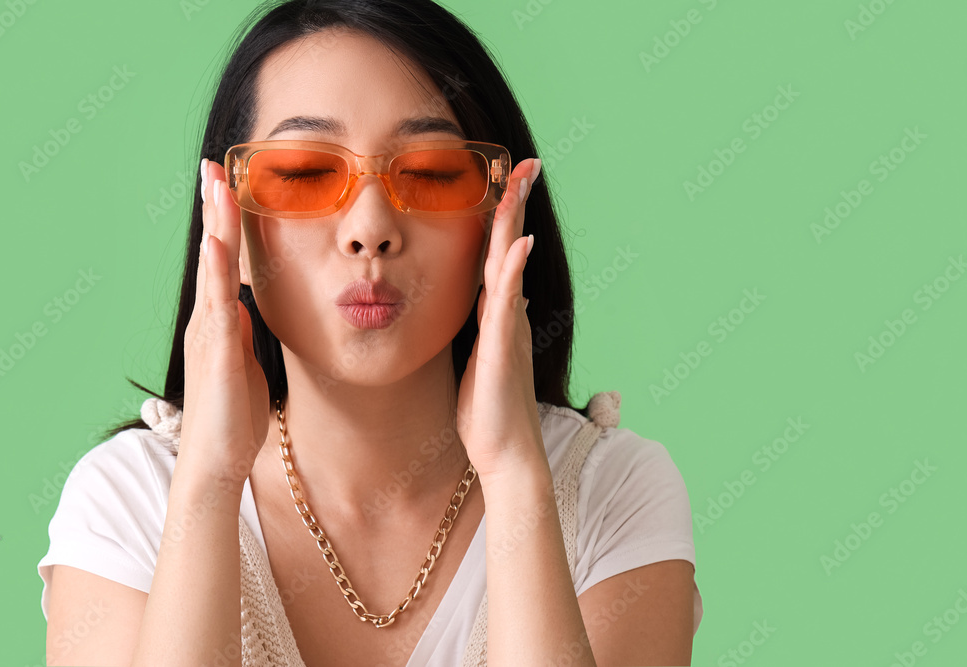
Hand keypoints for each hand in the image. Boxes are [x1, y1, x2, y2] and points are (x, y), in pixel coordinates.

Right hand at [178, 158, 269, 486]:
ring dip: (215, 225)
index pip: (223, 260)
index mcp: (220, 320)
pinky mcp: (215, 353)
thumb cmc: (232, 414)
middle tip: (213, 165)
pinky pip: (216, 305)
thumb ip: (243, 334)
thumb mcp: (244, 363)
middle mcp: (209, 319)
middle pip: (213, 253)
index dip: (226, 223)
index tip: (227, 184)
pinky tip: (216, 244)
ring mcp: (209, 333)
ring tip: (216, 184)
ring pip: (212, 269)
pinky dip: (215, 272)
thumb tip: (246, 310)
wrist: (216, 461)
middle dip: (214, 209)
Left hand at [456, 158, 545, 480]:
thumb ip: (488, 328)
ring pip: (507, 266)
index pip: (497, 255)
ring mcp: (507, 331)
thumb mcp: (481, 360)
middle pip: (508, 248)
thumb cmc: (489, 414)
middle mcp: (507, 315)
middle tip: (526, 163)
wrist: (506, 456)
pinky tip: (516, 244)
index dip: (502, 218)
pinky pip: (506, 305)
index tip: (505, 180)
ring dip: (513, 223)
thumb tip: (500, 300)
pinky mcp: (501, 351)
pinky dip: (512, 272)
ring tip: (519, 183)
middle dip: (516, 204)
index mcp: (497, 316)